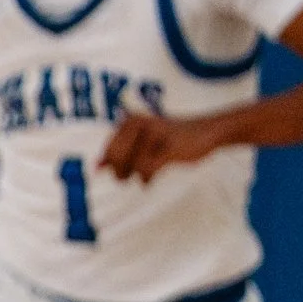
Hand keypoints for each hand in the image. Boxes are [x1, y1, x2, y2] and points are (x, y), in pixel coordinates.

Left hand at [100, 112, 230, 182]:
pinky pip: (147, 171)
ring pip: (133, 167)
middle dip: (121, 172)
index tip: (126, 168)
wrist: (206, 131)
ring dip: (138, 176)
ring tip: (146, 174)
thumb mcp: (140, 142)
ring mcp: (155, 134)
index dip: (113, 165)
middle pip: (117, 160)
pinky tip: (149, 181)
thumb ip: (118, 152)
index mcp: (130, 121)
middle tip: (129, 176)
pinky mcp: (169, 147)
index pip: (110, 152)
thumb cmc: (168, 138)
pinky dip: (147, 179)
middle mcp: (140, 124)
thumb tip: (96, 168)